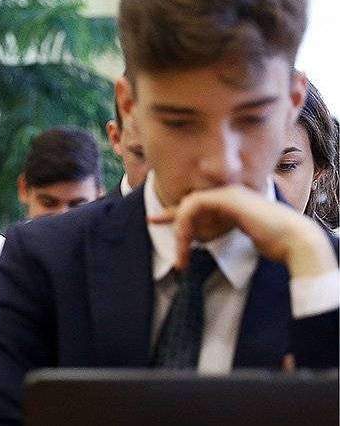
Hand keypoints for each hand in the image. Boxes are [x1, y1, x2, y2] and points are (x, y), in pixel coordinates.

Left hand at [148, 185, 336, 277]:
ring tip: (181, 255)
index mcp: (231, 203)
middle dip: (170, 219)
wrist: (294, 241)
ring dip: (181, 231)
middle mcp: (228, 195)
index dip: (173, 213)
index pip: (196, 205)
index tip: (154, 220)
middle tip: (161, 236)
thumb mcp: (242, 236)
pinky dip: (186, 222)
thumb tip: (203, 238)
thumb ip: (223, 231)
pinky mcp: (228, 199)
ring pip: (189, 206)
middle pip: (188, 203)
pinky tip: (187, 239)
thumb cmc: (274, 243)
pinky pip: (195, 205)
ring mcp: (228, 194)